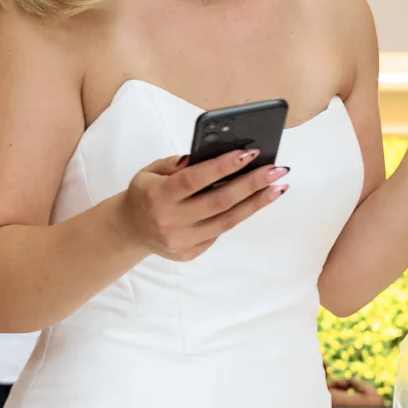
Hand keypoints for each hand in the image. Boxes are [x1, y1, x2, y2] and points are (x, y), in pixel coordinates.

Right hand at [119, 149, 285, 261]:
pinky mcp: (190, 253)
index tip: (249, 154)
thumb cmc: (145, 193)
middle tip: (277, 170)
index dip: (223, 167)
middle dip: (252, 184)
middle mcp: (170, 221)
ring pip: (227, 221)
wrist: (130, 230)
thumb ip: (176, 163)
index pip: (195, 180)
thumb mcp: (150, 171)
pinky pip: (220, 231)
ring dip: (256, 203)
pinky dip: (240, 214)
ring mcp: (181, 241)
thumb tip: (211, 155)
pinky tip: (256, 201)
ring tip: (278, 187)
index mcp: (157, 196)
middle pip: (219, 202)